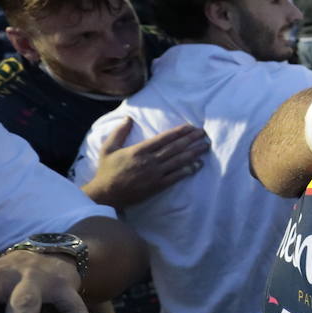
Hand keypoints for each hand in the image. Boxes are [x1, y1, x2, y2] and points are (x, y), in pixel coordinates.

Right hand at [84, 119, 208, 207]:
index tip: (190, 127)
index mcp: (139, 150)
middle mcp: (149, 160)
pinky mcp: (157, 186)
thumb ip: (119, 132)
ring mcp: (155, 174)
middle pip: (175, 148)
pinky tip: (198, 165)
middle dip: (191, 139)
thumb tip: (128, 118)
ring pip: (178, 161)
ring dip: (194, 153)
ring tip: (205, 146)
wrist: (106, 195)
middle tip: (203, 133)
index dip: (179, 132)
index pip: (164, 138)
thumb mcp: (108, 149)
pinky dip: (188, 170)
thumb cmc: (107, 171)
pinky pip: (176, 177)